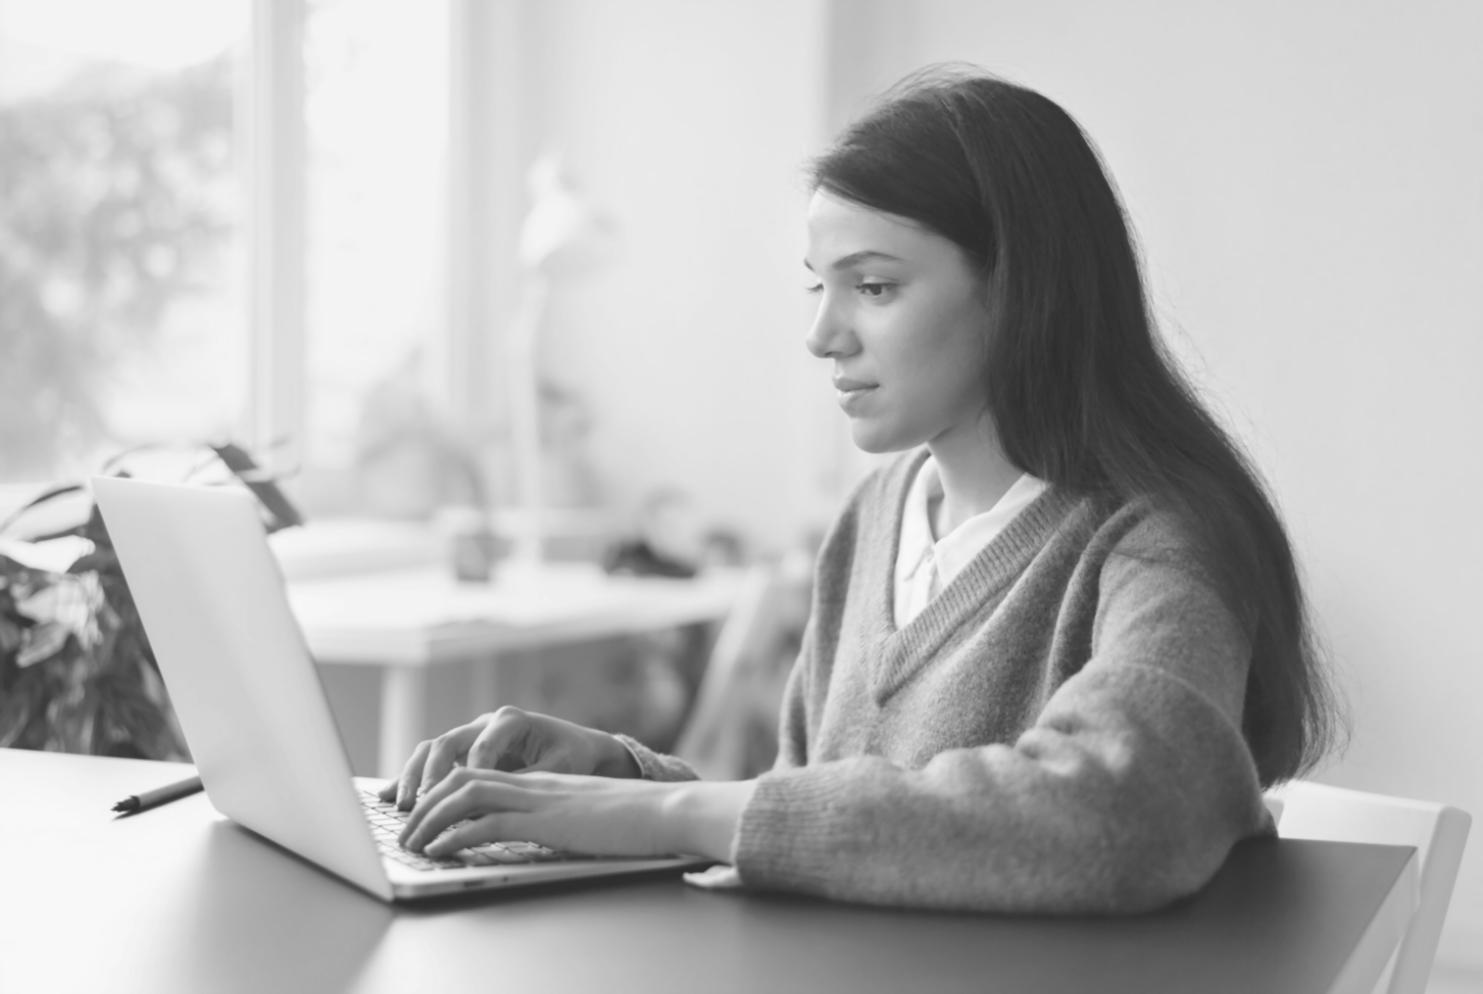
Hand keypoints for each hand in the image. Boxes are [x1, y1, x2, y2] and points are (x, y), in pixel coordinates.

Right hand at [377, 707, 639, 809]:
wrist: (575, 747)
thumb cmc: (570, 756)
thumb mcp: (557, 769)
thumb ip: (526, 781)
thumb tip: (497, 803)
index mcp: (511, 720)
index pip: (483, 745)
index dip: (472, 774)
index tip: (466, 801)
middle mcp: (484, 723)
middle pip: (448, 742)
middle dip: (433, 774)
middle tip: (422, 802)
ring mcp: (469, 736)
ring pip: (432, 749)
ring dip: (414, 776)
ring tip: (403, 805)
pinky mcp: (461, 753)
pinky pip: (428, 761)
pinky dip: (408, 778)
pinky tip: (387, 798)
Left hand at [397, 766, 685, 858]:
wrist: (666, 811)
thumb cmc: (636, 819)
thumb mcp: (584, 815)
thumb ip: (555, 818)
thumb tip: (534, 835)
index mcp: (541, 781)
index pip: (479, 774)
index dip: (443, 789)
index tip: (421, 812)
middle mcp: (534, 783)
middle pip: (462, 777)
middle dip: (426, 802)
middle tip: (404, 828)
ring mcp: (539, 799)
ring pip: (466, 795)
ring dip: (431, 818)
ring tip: (411, 841)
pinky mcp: (546, 820)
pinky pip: (488, 823)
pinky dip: (456, 835)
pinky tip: (439, 850)